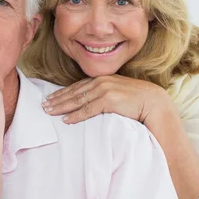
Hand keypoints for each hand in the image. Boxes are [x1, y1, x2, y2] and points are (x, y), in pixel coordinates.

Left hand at [42, 75, 173, 124]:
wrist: (155, 103)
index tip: (50, 98)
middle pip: (73, 92)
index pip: (77, 86)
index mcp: (103, 79)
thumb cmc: (138, 102)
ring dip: (61, 106)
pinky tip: (65, 120)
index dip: (62, 92)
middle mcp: (102, 82)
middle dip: (57, 99)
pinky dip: (75, 115)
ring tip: (49, 112)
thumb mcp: (119, 94)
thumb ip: (105, 95)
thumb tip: (92, 102)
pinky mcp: (109, 100)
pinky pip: (87, 110)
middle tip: (43, 106)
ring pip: (77, 100)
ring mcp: (105, 90)